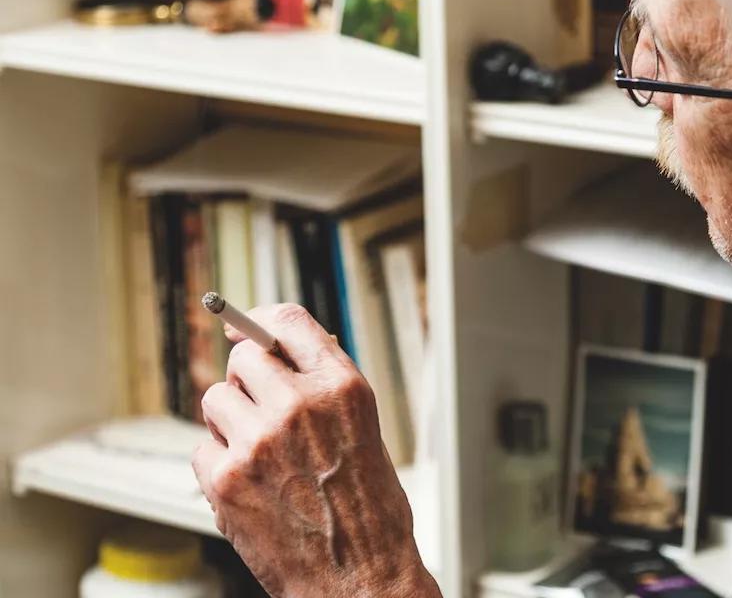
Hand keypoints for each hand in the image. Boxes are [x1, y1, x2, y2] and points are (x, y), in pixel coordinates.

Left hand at [193, 304, 438, 597]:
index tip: (240, 327)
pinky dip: (218, 465)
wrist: (360, 579)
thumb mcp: (364, 430)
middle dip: (247, 379)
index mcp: (342, 388)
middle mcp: (300, 405)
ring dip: (230, 422)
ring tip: (260, 455)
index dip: (257, 319)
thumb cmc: (369, 512)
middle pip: (243, 358)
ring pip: (216, 400)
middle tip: (260, 409)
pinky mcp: (226, 478)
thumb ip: (324, 387)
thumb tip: (280, 351)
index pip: (288, 321)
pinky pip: (203, 448)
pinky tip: (251, 487)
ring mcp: (259, 441)